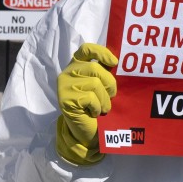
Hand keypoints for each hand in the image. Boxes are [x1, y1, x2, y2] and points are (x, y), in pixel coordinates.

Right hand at [56, 43, 117, 165]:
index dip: (101, 52)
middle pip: (94, 68)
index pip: (86, 50)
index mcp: (76, 66)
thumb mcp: (101, 86)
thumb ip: (104, 72)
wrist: (87, 131)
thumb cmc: (97, 106)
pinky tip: (94, 112)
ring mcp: (64, 87)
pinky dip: (97, 107)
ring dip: (104, 99)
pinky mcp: (65, 100)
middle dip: (109, 83)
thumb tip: (119, 61)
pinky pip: (90, 97)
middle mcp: (67, 73)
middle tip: (112, 95)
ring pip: (94, 83)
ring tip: (103, 108)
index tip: (114, 62)